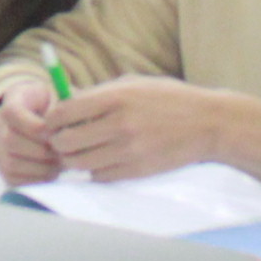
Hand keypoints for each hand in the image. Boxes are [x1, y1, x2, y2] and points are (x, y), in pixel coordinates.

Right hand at [0, 84, 65, 185]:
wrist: (50, 118)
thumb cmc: (60, 107)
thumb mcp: (63, 98)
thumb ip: (62, 110)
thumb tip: (59, 131)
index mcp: (14, 97)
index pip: (11, 111)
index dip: (32, 126)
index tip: (54, 133)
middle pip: (9, 139)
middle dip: (40, 150)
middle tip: (61, 153)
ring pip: (10, 162)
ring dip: (39, 167)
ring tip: (58, 164)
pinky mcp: (1, 165)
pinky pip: (12, 179)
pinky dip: (35, 179)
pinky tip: (51, 172)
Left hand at [38, 76, 248, 181]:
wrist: (208, 123)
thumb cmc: (168, 99)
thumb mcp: (133, 84)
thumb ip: (99, 93)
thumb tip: (66, 101)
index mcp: (116, 98)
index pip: (65, 112)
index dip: (51, 120)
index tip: (52, 122)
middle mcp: (120, 125)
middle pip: (67, 141)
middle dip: (58, 142)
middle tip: (60, 140)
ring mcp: (129, 151)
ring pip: (80, 164)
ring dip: (73, 159)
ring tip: (77, 152)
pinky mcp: (138, 170)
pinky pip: (100, 176)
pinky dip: (94, 171)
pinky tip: (100, 160)